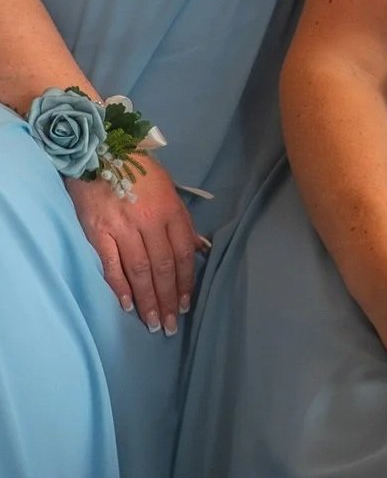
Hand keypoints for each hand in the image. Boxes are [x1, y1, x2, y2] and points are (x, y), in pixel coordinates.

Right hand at [67, 155, 199, 334]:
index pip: (183, 254)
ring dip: (147, 300)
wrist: (101, 152)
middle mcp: (151, 222)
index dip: (186, 282)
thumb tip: (198, 249)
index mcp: (172, 211)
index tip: (186, 304)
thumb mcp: (169, 191)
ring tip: (153, 323)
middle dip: (168, 299)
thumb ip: (181, 222)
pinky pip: (111, 265)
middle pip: (163, 267)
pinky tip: (127, 305)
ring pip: (139, 271)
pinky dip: (120, 287)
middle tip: (171, 325)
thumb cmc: (139, 171)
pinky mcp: (98, 232)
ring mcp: (123, 228)